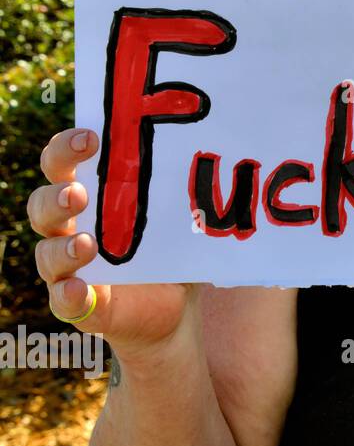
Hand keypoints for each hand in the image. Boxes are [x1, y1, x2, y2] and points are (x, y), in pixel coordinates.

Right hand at [26, 127, 202, 363]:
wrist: (174, 308)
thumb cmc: (169, 247)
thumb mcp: (176, 215)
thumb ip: (183, 188)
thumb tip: (219, 147)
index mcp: (88, 196)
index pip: (61, 165)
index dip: (66, 148)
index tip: (90, 137)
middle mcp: (69, 228)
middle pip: (42, 204)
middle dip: (56, 196)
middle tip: (78, 194)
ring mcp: (70, 268)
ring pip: (46, 252)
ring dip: (62, 247)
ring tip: (86, 244)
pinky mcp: (81, 304)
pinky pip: (63, 300)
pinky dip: (68, 295)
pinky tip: (78, 289)